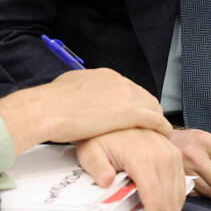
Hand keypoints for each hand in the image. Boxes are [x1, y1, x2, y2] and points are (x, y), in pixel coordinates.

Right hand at [0, 68, 170, 153]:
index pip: (126, 88)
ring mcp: (125, 95)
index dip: (131, 101)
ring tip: (157, 131)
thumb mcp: (66, 87)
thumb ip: (78, 89)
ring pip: (151, 106)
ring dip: (154, 118)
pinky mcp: (129, 113)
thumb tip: (77, 93)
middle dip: (145, 109)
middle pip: (142, 95)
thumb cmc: (50, 103)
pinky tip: (162, 134)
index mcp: (104, 76)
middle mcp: (118, 81)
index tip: (131, 112)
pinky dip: (160, 126)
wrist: (48, 109)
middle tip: (147, 124)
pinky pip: (153, 119)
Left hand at [76, 128, 184, 210]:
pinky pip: (180, 188)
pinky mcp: (174, 156)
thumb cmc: (99, 134)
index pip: (155, 204)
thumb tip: (106, 184)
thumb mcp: (90, 149)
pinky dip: (174, 209)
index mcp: (145, 159)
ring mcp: (173, 156)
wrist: (116, 111)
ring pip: (178, 200)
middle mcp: (165, 158)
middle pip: (170, 206)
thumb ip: (97, 166)